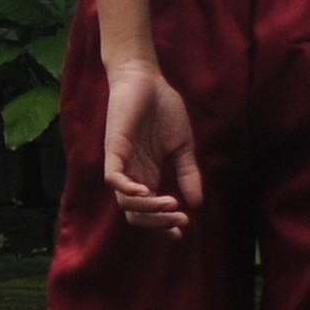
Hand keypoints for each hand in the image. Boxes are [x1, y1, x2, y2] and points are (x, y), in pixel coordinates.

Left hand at [101, 57, 201, 237]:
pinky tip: (146, 192)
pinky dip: (127, 190)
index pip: (148, 211)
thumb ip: (188, 174)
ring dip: (148, 209)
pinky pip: (113, 178)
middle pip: (135, 213)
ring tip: (171, 204)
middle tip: (179, 220)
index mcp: (147, 174)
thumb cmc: (163, 109)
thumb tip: (197, 204)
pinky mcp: (114, 149)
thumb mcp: (183, 147)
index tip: (182, 229)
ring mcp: (121, 162)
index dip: (162, 225)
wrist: (148, 79)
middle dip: (157, 222)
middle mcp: (132, 173)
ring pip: (125, 201)